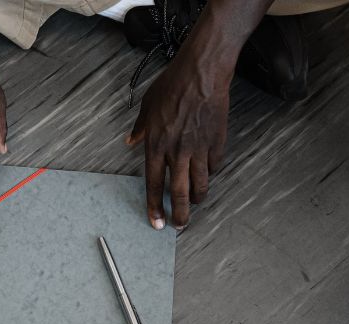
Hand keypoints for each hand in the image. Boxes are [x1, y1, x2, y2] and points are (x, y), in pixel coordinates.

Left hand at [126, 47, 231, 229]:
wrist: (202, 72)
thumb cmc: (173, 85)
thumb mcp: (148, 105)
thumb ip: (140, 128)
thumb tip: (131, 141)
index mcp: (157, 145)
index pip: (153, 184)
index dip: (154, 206)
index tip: (156, 222)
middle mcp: (177, 151)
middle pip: (179, 193)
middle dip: (179, 214)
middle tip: (180, 226)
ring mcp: (199, 148)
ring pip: (200, 184)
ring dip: (197, 198)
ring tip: (194, 203)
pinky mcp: (217, 142)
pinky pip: (214, 166)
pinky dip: (211, 173)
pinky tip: (208, 174)